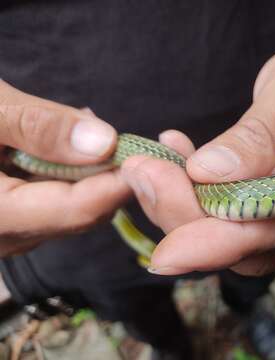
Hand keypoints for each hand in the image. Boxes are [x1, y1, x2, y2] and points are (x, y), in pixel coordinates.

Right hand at [0, 80, 129, 255]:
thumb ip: (39, 126)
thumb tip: (105, 142)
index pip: (74, 210)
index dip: (117, 183)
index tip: (147, 156)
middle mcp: (5, 237)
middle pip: (79, 213)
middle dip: (108, 177)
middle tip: (126, 141)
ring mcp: (9, 234)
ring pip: (72, 210)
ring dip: (90, 174)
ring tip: (86, 134)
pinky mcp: (13, 222)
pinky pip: (56, 204)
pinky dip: (70, 176)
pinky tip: (66, 147)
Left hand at [122, 44, 274, 275]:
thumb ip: (255, 136)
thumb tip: (209, 174)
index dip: (224, 241)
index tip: (166, 249)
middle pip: (261, 247)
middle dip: (192, 222)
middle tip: (144, 179)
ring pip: (244, 245)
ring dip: (189, 213)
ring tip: (154, 170)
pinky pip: (242, 229)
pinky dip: (201, 207)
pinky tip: (178, 173)